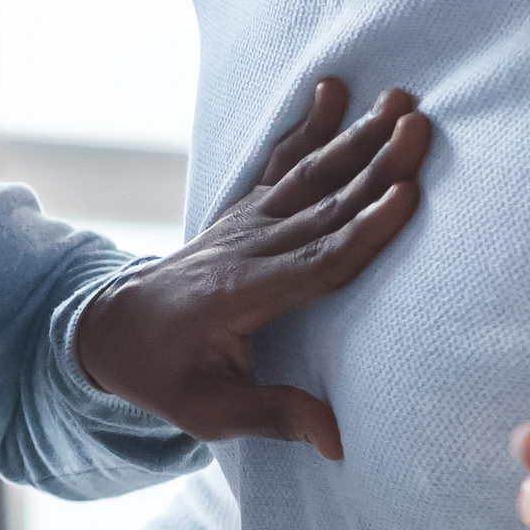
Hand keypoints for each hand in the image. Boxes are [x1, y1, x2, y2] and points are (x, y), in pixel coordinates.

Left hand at [71, 78, 431, 458]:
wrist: (109, 330)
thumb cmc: (162, 374)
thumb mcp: (205, 412)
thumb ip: (271, 416)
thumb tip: (336, 440)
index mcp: (243, 296)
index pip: (316, 262)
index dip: (364, 230)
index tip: (408, 196)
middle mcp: (247, 250)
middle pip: (324, 206)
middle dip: (375, 166)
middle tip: (420, 126)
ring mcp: (245, 225)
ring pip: (308, 177)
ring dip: (355, 138)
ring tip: (397, 101)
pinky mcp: (244, 213)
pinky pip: (279, 164)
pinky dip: (307, 126)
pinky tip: (331, 89)